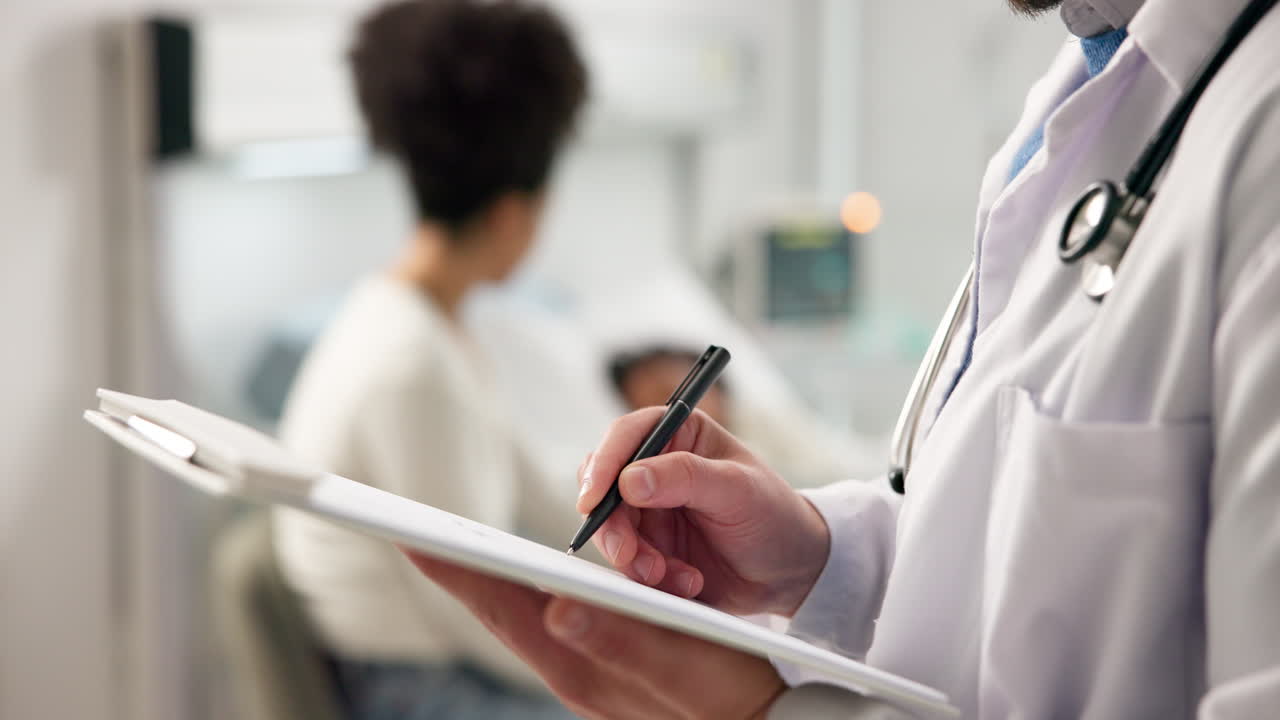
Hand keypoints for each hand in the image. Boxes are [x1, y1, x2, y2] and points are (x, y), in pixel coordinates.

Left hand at [407, 552, 784, 719]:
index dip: (458, 572)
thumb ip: (621, 640)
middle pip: (503, 614)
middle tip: (419, 536)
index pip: (503, 608)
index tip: (415, 538)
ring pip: (523, 623)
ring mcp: (583, 679)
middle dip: (462, 572)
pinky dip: (529, 600)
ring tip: (461, 551)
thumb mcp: (683, 665)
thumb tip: (558, 609)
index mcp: (581, 666)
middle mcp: (570, 675)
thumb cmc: (729, 692)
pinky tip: (529, 582)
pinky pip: (550, 631)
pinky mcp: (600, 676)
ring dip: (492, 584)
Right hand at [576, 408, 828, 615]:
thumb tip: (629, 479)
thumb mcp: (738, 490)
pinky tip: (687, 583)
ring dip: (634, 559)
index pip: (626, 436)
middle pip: (604, 487)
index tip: (593, 501)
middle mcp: (656, 468)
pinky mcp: (649, 547)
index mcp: (679, 435)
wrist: (790, 572)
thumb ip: (685, 477)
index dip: (603, 465)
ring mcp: (649, 510)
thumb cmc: (774, 516)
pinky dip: (651, 578)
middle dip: (613, 527)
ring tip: (671, 576)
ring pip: (610, 530)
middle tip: (630, 558)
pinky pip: (627, 562)